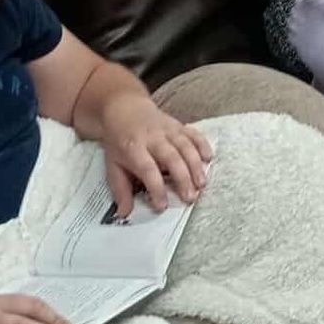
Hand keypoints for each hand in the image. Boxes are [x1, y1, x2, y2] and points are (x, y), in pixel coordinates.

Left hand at [100, 90, 212, 214]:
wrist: (124, 109)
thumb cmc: (119, 141)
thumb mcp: (113, 165)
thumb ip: (120, 190)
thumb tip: (124, 214)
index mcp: (133, 148)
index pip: (147, 169)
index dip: (156, 188)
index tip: (162, 205)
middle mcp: (152, 138)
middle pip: (171, 158)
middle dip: (182, 178)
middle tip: (190, 198)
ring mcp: (168, 129)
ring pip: (185, 146)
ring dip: (196, 166)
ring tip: (201, 184)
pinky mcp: (179, 125)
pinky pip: (194, 134)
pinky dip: (203, 145)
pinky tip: (210, 159)